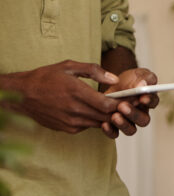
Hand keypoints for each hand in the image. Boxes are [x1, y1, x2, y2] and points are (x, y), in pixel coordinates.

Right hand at [1, 60, 119, 133]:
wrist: (21, 95)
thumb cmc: (45, 77)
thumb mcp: (68, 66)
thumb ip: (93, 70)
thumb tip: (115, 77)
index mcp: (76, 92)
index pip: (107, 104)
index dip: (121, 104)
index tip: (129, 100)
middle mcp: (74, 110)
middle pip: (106, 116)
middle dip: (119, 112)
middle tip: (128, 106)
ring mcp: (70, 121)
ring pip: (99, 123)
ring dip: (108, 117)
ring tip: (115, 109)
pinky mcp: (67, 129)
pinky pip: (88, 126)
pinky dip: (94, 120)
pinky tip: (95, 112)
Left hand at [101, 68, 159, 137]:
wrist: (113, 82)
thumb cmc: (129, 79)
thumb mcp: (139, 74)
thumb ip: (144, 78)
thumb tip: (143, 85)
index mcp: (149, 100)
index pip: (153, 102)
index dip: (149, 101)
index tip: (142, 98)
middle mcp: (141, 113)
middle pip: (143, 120)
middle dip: (134, 114)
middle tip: (123, 106)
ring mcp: (128, 121)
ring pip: (131, 130)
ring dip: (123, 124)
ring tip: (115, 116)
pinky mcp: (115, 125)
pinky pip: (115, 133)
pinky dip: (110, 131)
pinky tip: (104, 124)